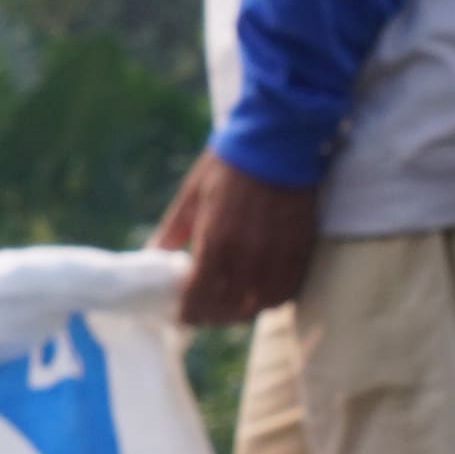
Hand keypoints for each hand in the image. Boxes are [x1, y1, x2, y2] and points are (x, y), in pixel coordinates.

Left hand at [151, 149, 319, 330]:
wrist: (279, 137)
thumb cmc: (230, 162)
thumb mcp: (193, 194)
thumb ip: (174, 230)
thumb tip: (153, 254)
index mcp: (216, 241)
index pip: (199, 297)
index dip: (187, 312)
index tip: (179, 315)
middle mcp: (248, 256)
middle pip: (229, 308)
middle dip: (211, 315)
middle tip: (202, 311)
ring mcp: (277, 255)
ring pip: (260, 305)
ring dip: (242, 311)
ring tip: (229, 305)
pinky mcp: (301, 249)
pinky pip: (287, 290)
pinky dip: (271, 299)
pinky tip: (259, 293)